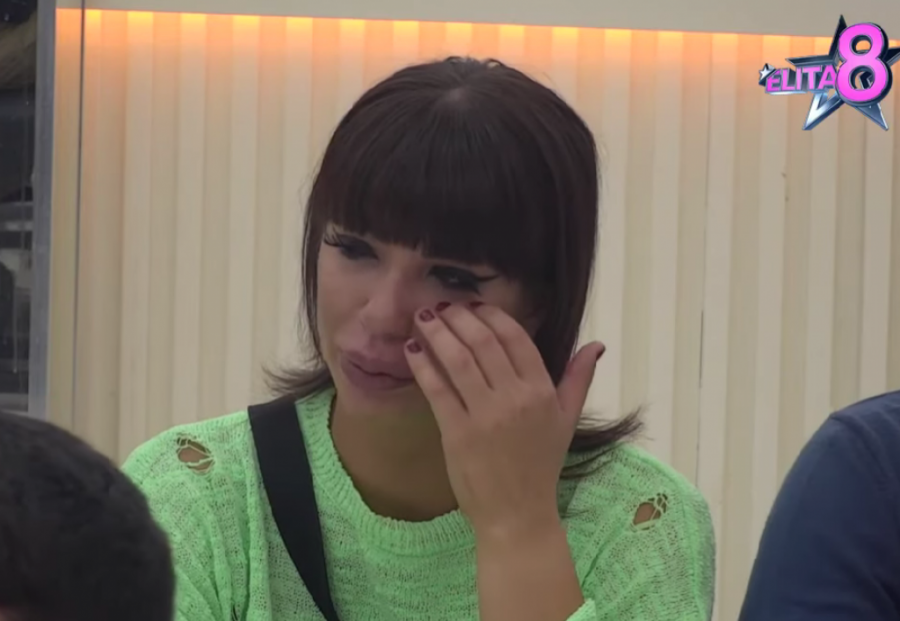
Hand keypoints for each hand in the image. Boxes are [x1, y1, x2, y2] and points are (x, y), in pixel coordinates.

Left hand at [403, 301, 605, 538]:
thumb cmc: (541, 465)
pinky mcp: (457, 432)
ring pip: (457, 359)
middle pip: (483, 341)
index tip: (474, 304)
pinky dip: (422, 365)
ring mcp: (485, 414)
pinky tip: (412, 349)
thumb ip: (579, 379)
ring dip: (437, 332)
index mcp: (542, 390)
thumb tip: (597, 345)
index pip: (515, 337)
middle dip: (459, 316)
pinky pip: (437, 389)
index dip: (491, 315)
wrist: (518, 514)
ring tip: (423, 316)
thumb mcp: (567, 420)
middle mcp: (515, 398)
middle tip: (442, 305)